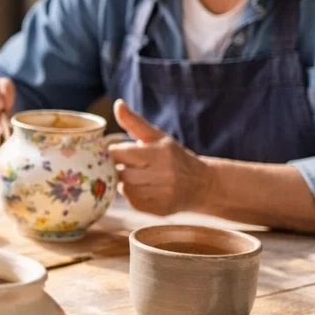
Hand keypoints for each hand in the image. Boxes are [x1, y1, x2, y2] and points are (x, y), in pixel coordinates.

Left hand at [108, 100, 212, 215]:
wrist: (202, 183)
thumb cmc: (173, 156)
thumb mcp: (157, 136)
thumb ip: (134, 122)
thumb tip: (118, 104)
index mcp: (159, 153)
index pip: (120, 154)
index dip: (112, 152)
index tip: (112, 151)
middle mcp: (163, 175)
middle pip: (121, 174)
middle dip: (118, 169)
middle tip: (122, 165)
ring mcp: (162, 194)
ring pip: (125, 189)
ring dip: (124, 183)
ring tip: (134, 176)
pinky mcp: (160, 210)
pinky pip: (133, 202)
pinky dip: (132, 195)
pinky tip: (142, 188)